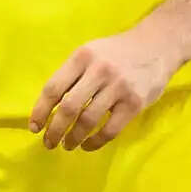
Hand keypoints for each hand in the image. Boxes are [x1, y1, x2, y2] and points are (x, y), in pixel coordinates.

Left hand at [29, 25, 184, 150]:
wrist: (156, 46)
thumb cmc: (116, 53)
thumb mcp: (90, 53)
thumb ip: (71, 75)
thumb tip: (48, 107)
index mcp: (81, 57)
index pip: (53, 88)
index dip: (40, 110)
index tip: (34, 127)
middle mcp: (99, 70)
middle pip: (68, 107)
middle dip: (54, 130)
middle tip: (48, 143)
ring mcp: (118, 87)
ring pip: (88, 120)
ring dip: (73, 138)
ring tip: (67, 145)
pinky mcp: (134, 103)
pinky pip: (110, 129)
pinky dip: (95, 142)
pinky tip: (87, 145)